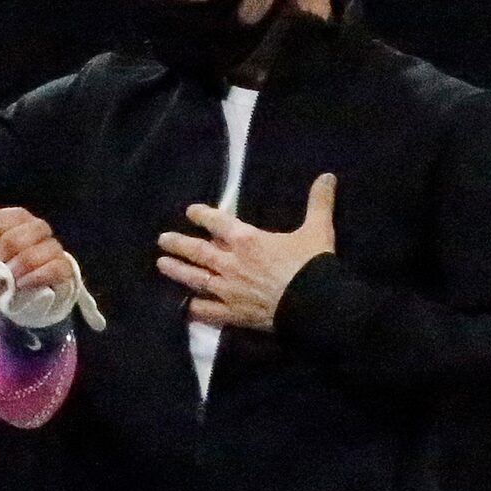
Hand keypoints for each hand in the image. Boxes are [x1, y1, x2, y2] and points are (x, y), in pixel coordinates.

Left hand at [0, 203, 76, 300]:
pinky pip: (53, 269)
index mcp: (18, 218)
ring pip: (32, 255)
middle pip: (14, 238)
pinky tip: (20, 285)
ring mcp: (53, 247)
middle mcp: (38, 228)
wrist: (30, 287)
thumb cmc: (5, 261)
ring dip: (9, 273)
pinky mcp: (64, 267)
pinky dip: (34, 278)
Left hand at [156, 172, 336, 330]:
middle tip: (162, 240)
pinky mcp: (233, 314)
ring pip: (195, 279)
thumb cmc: (313, 265)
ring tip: (162, 265)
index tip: (190, 211)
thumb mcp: (318, 229)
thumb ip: (319, 202)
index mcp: (247, 240)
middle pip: (198, 251)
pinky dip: (194, 310)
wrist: (315, 305)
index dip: (202, 215)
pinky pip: (207, 311)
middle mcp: (231, 263)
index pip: (218, 223)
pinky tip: (184, 308)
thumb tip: (328, 175)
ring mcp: (228, 290)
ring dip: (177, 271)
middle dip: (179, 243)